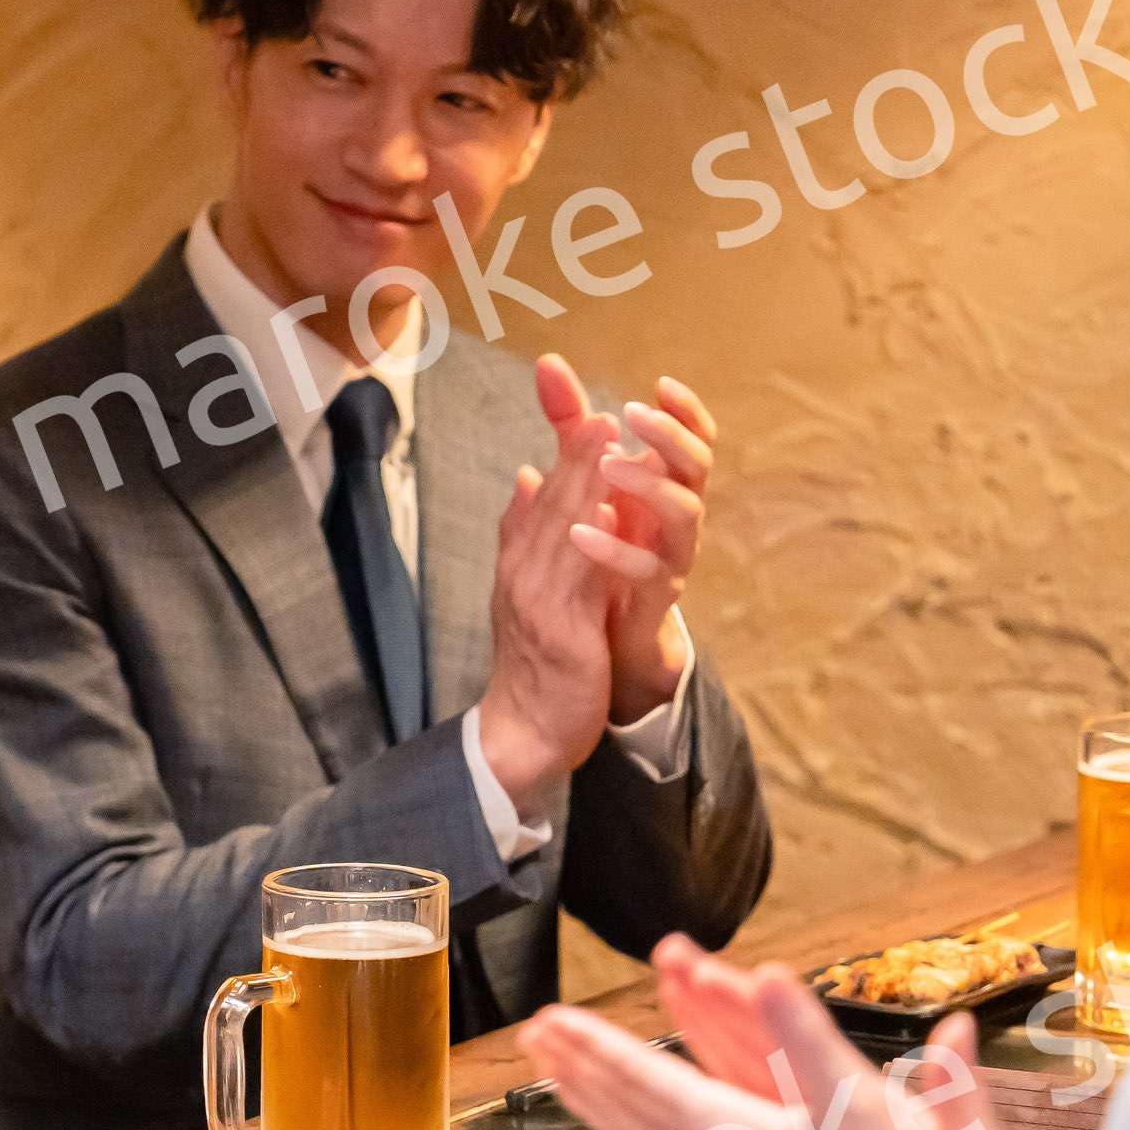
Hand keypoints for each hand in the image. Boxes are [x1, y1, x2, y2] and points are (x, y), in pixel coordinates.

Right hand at [475, 358, 639, 808]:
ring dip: (587, 483)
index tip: (577, 399)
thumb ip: (524, 532)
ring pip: (564, 530)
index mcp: (520, 557)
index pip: (543, 490)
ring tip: (609, 442)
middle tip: (601, 407)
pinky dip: (593, 540)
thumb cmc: (533, 660)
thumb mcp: (525, 588)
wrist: (523, 729)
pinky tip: (609, 512)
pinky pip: (580, 578)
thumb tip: (525, 476)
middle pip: (551, 500)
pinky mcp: (562, 631)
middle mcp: (523, 571)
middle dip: (576, 451)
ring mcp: (538, 600)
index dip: (563, 446)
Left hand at [579, 374, 715, 725]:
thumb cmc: (605, 540)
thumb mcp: (583, 476)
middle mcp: (680, 513)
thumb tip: (546, 362)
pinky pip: (648, 570)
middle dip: (671, 435)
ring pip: (685, 513)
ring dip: (649, 483)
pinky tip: (582, 531)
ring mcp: (674, 554)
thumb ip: (570, 424)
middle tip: (634, 414)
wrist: (607, 630)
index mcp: (668, 481)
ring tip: (608, 466)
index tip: (660, 383)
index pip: (695, 437)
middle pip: (699, 464)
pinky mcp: (656, 595)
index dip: (687, 410)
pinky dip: (616, 549)